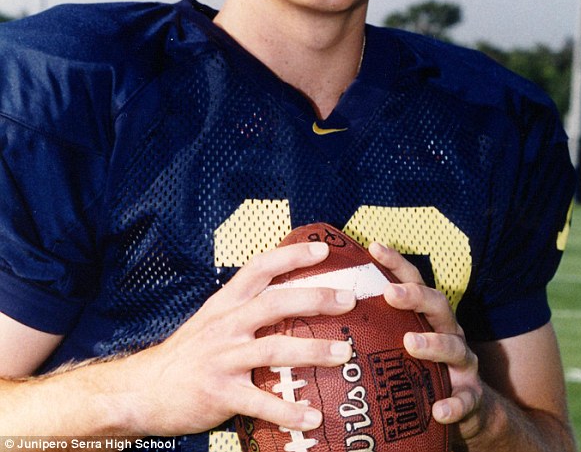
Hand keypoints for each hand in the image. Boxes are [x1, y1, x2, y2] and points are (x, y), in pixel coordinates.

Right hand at [129, 241, 355, 435]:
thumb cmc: (189, 352)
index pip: (260, 268)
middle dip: (315, 298)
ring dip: (313, 351)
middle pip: (276, 302)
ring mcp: (223, 358)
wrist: (144, 389)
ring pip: (275, 348)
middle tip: (349, 299)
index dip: (291, 255)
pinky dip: (288, 410)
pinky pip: (260, 403)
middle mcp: (226, 324)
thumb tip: (290, 295)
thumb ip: (246, 306)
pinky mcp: (220, 393)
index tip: (322, 250)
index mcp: (226, 302)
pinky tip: (312, 417)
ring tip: (345, 354)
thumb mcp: (213, 318)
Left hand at [368, 242, 485, 441]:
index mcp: (428, 315)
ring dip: (433, 343)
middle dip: (414, 296)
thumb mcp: (401, 342)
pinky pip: (465, 400)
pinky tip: (439, 410)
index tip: (373, 247)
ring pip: (453, 347)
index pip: (413, 281)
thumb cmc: (422, 368)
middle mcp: (449, 331)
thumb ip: (376, 325)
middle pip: (437, 304)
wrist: (469, 409)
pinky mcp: (471, 396)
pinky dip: (453, 404)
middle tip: (389, 293)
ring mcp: (463, 363)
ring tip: (410, 343)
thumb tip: (327, 307)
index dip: (396, 263)